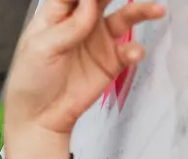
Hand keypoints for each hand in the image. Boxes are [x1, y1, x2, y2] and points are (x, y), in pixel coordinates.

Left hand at [2, 0, 165, 158]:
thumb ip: (68, 26)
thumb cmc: (31, 80)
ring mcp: (99, 40)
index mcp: (57, 14)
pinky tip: (133, 54)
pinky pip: (130, 49)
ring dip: (141, 10)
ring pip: (125, 16)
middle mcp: (82, 21)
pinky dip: (135, 50)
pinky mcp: (111, 61)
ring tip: (156, 9)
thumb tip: (90, 2)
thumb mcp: (41, 49)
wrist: (39, 118)